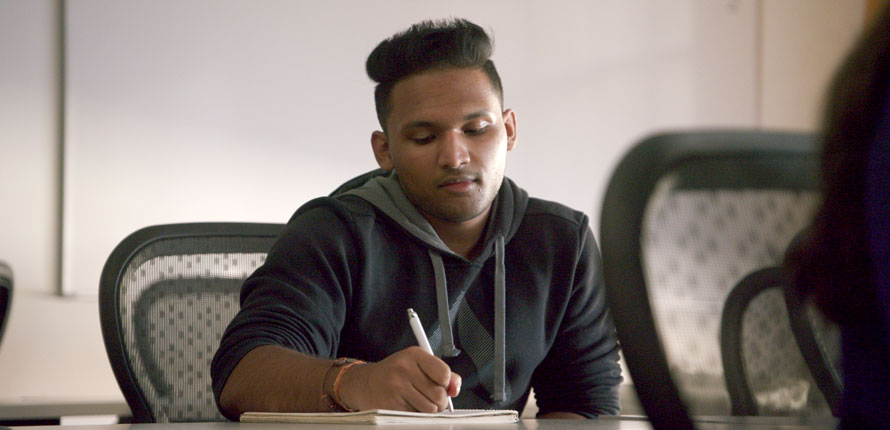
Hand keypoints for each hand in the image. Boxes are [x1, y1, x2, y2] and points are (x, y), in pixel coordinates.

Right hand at [338, 346, 460, 412]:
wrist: (364, 383)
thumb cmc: (395, 373)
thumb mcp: (417, 364)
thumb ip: (441, 374)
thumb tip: (455, 389)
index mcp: (414, 355)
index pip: (444, 374)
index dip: (445, 384)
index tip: (439, 384)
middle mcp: (404, 368)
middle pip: (439, 395)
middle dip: (438, 400)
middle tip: (428, 396)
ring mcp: (396, 387)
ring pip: (430, 409)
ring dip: (427, 409)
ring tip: (416, 400)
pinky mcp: (391, 405)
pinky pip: (416, 416)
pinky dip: (415, 414)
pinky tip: (405, 405)